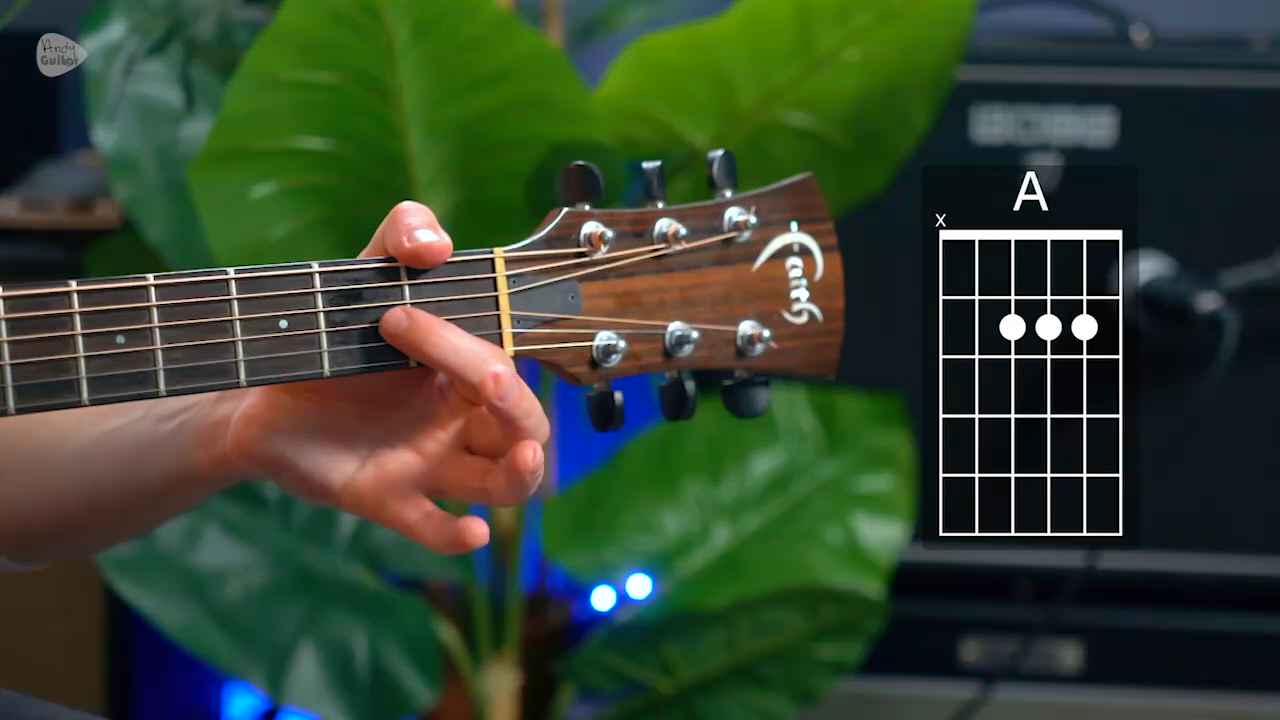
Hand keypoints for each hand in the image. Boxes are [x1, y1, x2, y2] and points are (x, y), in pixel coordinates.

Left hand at [209, 202, 548, 553]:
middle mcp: (458, 420)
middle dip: (519, 404)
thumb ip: (403, 233)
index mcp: (464, 370)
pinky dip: (458, 535)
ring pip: (503, 483)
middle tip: (484, 376)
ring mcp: (429, 463)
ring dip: (523, 474)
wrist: (255, 387)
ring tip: (525, 459)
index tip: (393, 313)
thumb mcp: (364, 272)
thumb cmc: (328, 331)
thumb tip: (436, 245)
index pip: (496, 362)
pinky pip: (436, 528)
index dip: (459, 342)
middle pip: (524, 425)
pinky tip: (472, 533)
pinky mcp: (389, 498)